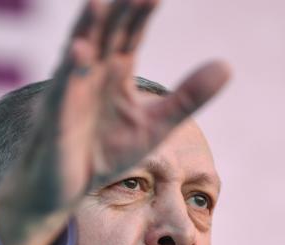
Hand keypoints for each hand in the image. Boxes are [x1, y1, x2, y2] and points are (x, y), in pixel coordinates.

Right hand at [0, 0, 229, 244]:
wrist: (67, 188)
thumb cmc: (106, 152)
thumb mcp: (156, 124)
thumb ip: (189, 96)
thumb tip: (228, 65)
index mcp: (115, 72)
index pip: (131, 34)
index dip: (142, 14)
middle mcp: (91, 74)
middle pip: (106, 34)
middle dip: (118, 11)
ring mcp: (71, 92)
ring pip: (79, 53)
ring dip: (87, 28)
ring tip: (99, 3)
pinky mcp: (56, 117)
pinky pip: (62, 90)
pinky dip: (70, 71)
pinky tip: (79, 52)